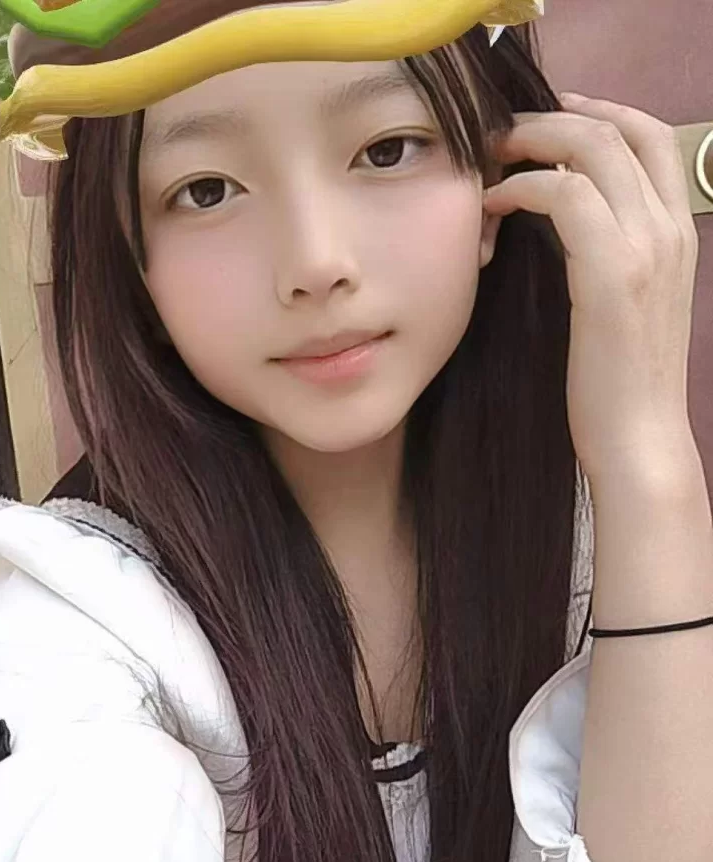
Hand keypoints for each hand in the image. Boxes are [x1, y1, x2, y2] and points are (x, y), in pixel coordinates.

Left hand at [483, 94, 700, 496]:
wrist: (640, 441)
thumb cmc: (620, 387)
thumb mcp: (623, 305)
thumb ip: (606, 255)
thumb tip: (560, 220)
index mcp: (677, 233)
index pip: (650, 136)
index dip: (599, 112)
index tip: (551, 115)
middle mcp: (670, 229)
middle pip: (619, 129)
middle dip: (555, 117)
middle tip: (504, 130)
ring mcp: (646, 247)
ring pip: (592, 149)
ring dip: (533, 142)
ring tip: (492, 159)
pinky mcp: (612, 272)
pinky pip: (563, 195)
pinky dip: (522, 188)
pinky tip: (494, 208)